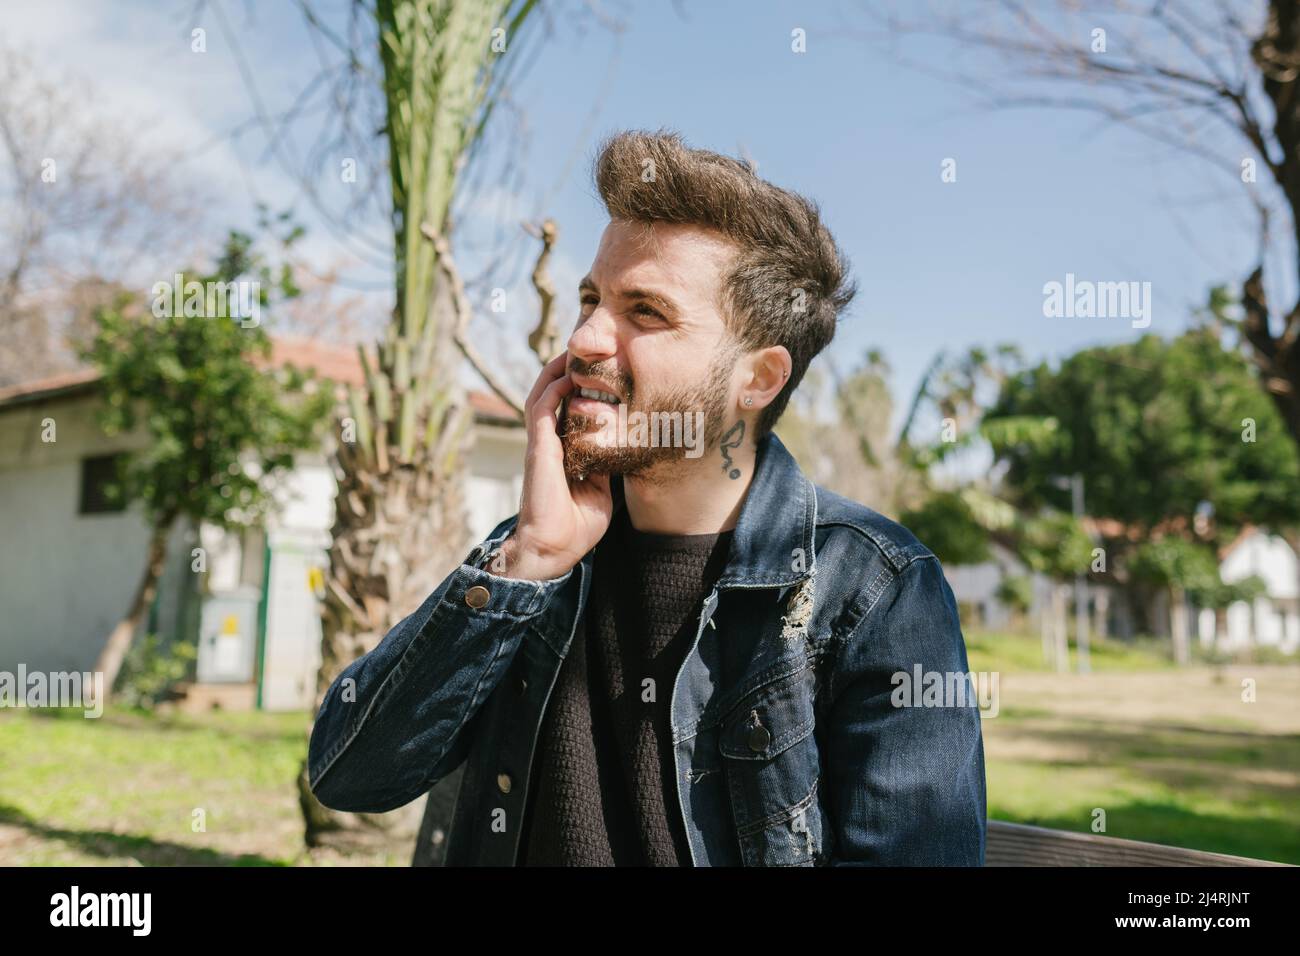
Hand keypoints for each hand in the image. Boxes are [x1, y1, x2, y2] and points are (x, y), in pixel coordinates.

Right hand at [493, 350, 612, 579]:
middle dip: (564, 371)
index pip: (569, 411)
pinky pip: (541, 410)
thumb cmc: (577, 526)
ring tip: (571, 352)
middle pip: (552, 395)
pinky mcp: (538, 448)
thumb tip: (622, 447)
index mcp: (563, 452)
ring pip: (542, 395)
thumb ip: (606, 465)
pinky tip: (565, 375)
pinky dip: (551, 389)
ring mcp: (541, 444)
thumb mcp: (602, 489)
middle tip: (585, 351)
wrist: (554, 548)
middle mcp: (549, 443)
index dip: (580, 389)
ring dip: (554, 372)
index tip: (599, 371)